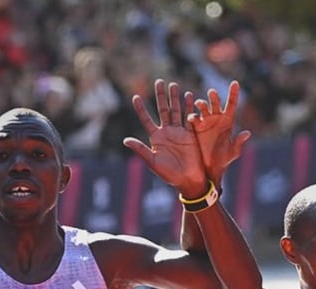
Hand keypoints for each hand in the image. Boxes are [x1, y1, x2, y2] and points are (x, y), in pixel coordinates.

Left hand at [123, 79, 206, 198]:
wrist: (188, 180)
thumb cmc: (169, 174)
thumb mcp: (153, 162)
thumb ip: (140, 149)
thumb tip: (125, 140)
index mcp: (156, 138)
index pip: (146, 119)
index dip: (141, 109)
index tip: (135, 97)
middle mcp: (167, 132)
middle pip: (163, 110)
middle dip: (161, 96)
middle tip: (159, 81)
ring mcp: (179, 131)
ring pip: (176, 111)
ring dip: (175, 98)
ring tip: (173, 85)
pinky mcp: (191, 134)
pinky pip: (190, 117)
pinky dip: (189, 107)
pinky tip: (189, 95)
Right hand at [188, 81, 251, 184]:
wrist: (209, 168)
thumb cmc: (223, 161)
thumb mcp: (232, 153)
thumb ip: (238, 143)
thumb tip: (247, 133)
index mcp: (228, 122)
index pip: (232, 105)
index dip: (233, 94)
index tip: (235, 83)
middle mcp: (216, 119)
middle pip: (216, 104)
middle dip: (214, 98)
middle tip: (212, 93)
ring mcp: (205, 122)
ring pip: (203, 108)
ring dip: (201, 104)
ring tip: (200, 104)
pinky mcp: (195, 128)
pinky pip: (193, 119)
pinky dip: (192, 117)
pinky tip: (192, 118)